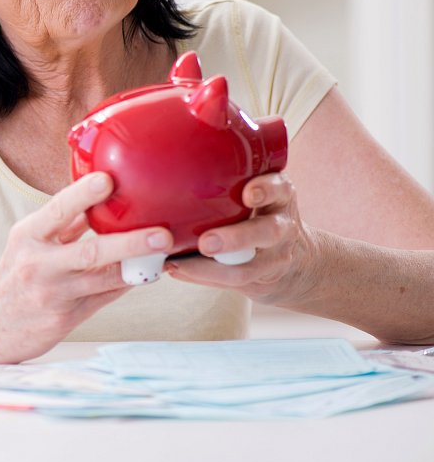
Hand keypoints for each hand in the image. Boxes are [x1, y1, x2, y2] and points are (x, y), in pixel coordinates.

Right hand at [0, 172, 173, 362]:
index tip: (108, 179)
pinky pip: (104, 298)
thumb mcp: (30, 241)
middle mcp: (38, 264)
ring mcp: (53, 294)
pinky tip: (147, 274)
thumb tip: (101, 195)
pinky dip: (127, 284)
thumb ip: (63, 222)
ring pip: (104, 280)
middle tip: (161, 234)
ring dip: (138, 267)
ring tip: (165, 255)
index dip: (83, 195)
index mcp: (28, 236)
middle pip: (90, 252)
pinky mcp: (64, 319)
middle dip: (129, 242)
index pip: (57, 210)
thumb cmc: (16, 274)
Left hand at [165, 172, 317, 305]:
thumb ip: (229, 186)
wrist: (298, 264)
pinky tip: (176, 270)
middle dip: (236, 239)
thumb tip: (164, 179)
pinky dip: (201, 276)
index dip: (266, 190)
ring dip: (211, 269)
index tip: (249, 194)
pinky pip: (231, 282)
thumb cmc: (259, 216)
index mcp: (279, 197)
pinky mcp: (260, 280)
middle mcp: (281, 226)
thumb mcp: (260, 195)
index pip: (279, 189)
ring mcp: (275, 257)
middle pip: (267, 232)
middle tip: (206, 243)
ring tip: (179, 265)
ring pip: (250, 267)